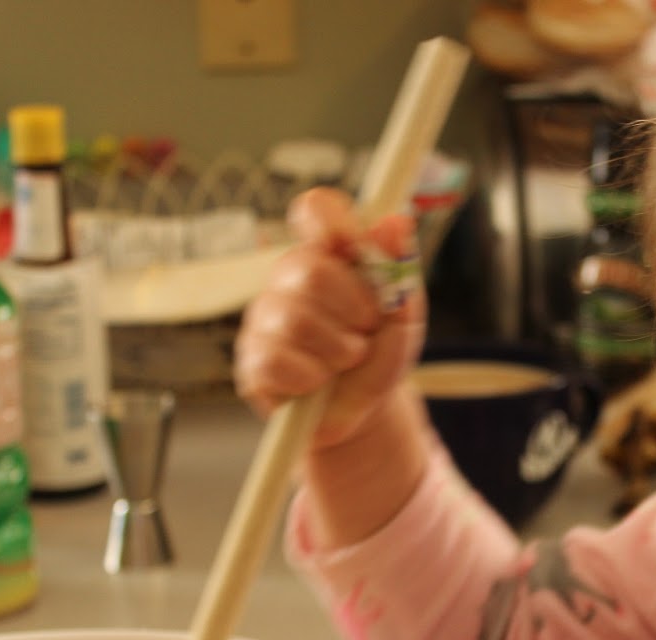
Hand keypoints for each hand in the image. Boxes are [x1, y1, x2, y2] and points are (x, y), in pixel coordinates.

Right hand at [234, 186, 426, 449]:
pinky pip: (276, 360)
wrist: (365, 412)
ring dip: (338, 349)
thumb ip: (399, 270)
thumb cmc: (379, 356)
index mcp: (329, 256)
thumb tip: (397, 222)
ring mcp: (264, 318)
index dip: (331, 219)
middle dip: (353, 308)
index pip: (316, 210)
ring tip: (348, 360)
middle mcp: (289, 279)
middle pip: (310, 269)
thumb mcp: (404, 316)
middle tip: (368, 330)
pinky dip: (310, 377)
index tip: (354, 245)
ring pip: (296, 319)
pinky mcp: (252, 360)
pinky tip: (317, 382)